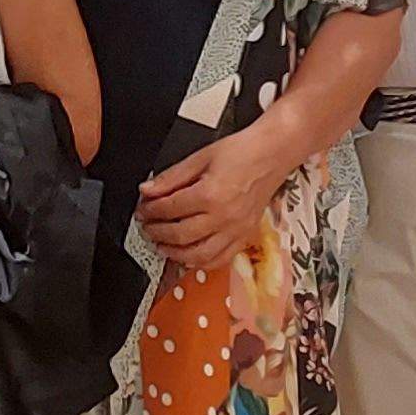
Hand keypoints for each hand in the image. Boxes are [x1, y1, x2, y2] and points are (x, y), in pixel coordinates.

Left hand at [134, 129, 284, 272]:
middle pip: (180, 235)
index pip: (170, 209)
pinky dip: (200, 262)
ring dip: (174, 253)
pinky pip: (220, 260)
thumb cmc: (242, 152)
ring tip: (162, 245)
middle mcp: (224, 217)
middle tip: (147, 227)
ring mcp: (236, 230)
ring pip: (198, 255)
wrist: (272, 154)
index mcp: (211, 194)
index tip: (143, 210)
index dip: (150, 211)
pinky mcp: (245, 236)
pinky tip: (188, 256)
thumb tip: (148, 190)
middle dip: (157, 233)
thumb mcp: (200, 157)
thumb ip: (171, 177)